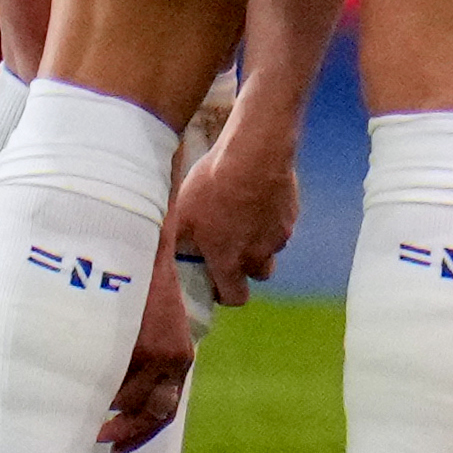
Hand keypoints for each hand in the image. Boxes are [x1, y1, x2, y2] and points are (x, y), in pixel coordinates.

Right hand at [102, 250, 197, 447]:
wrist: (141, 243)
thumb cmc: (135, 283)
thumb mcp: (148, 323)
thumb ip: (141, 357)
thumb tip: (115, 396)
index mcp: (179, 355)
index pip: (165, 410)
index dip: (141, 434)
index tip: (117, 449)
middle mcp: (174, 360)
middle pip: (153, 413)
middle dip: (125, 433)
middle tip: (100, 439)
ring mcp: (158, 354)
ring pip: (128, 400)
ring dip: (106, 406)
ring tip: (83, 403)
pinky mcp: (142, 344)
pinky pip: (116, 380)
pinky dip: (99, 386)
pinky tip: (82, 381)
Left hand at [164, 115, 303, 308]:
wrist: (255, 154)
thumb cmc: (213, 186)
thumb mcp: (180, 214)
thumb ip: (174, 241)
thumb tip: (161, 253)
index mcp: (230, 262)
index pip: (236, 297)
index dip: (225, 293)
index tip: (216, 279)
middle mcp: (259, 255)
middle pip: (259, 275)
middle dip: (247, 267)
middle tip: (231, 246)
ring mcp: (279, 234)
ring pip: (271, 247)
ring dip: (260, 240)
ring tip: (243, 215)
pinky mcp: (291, 212)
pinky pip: (282, 223)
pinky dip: (271, 217)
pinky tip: (256, 195)